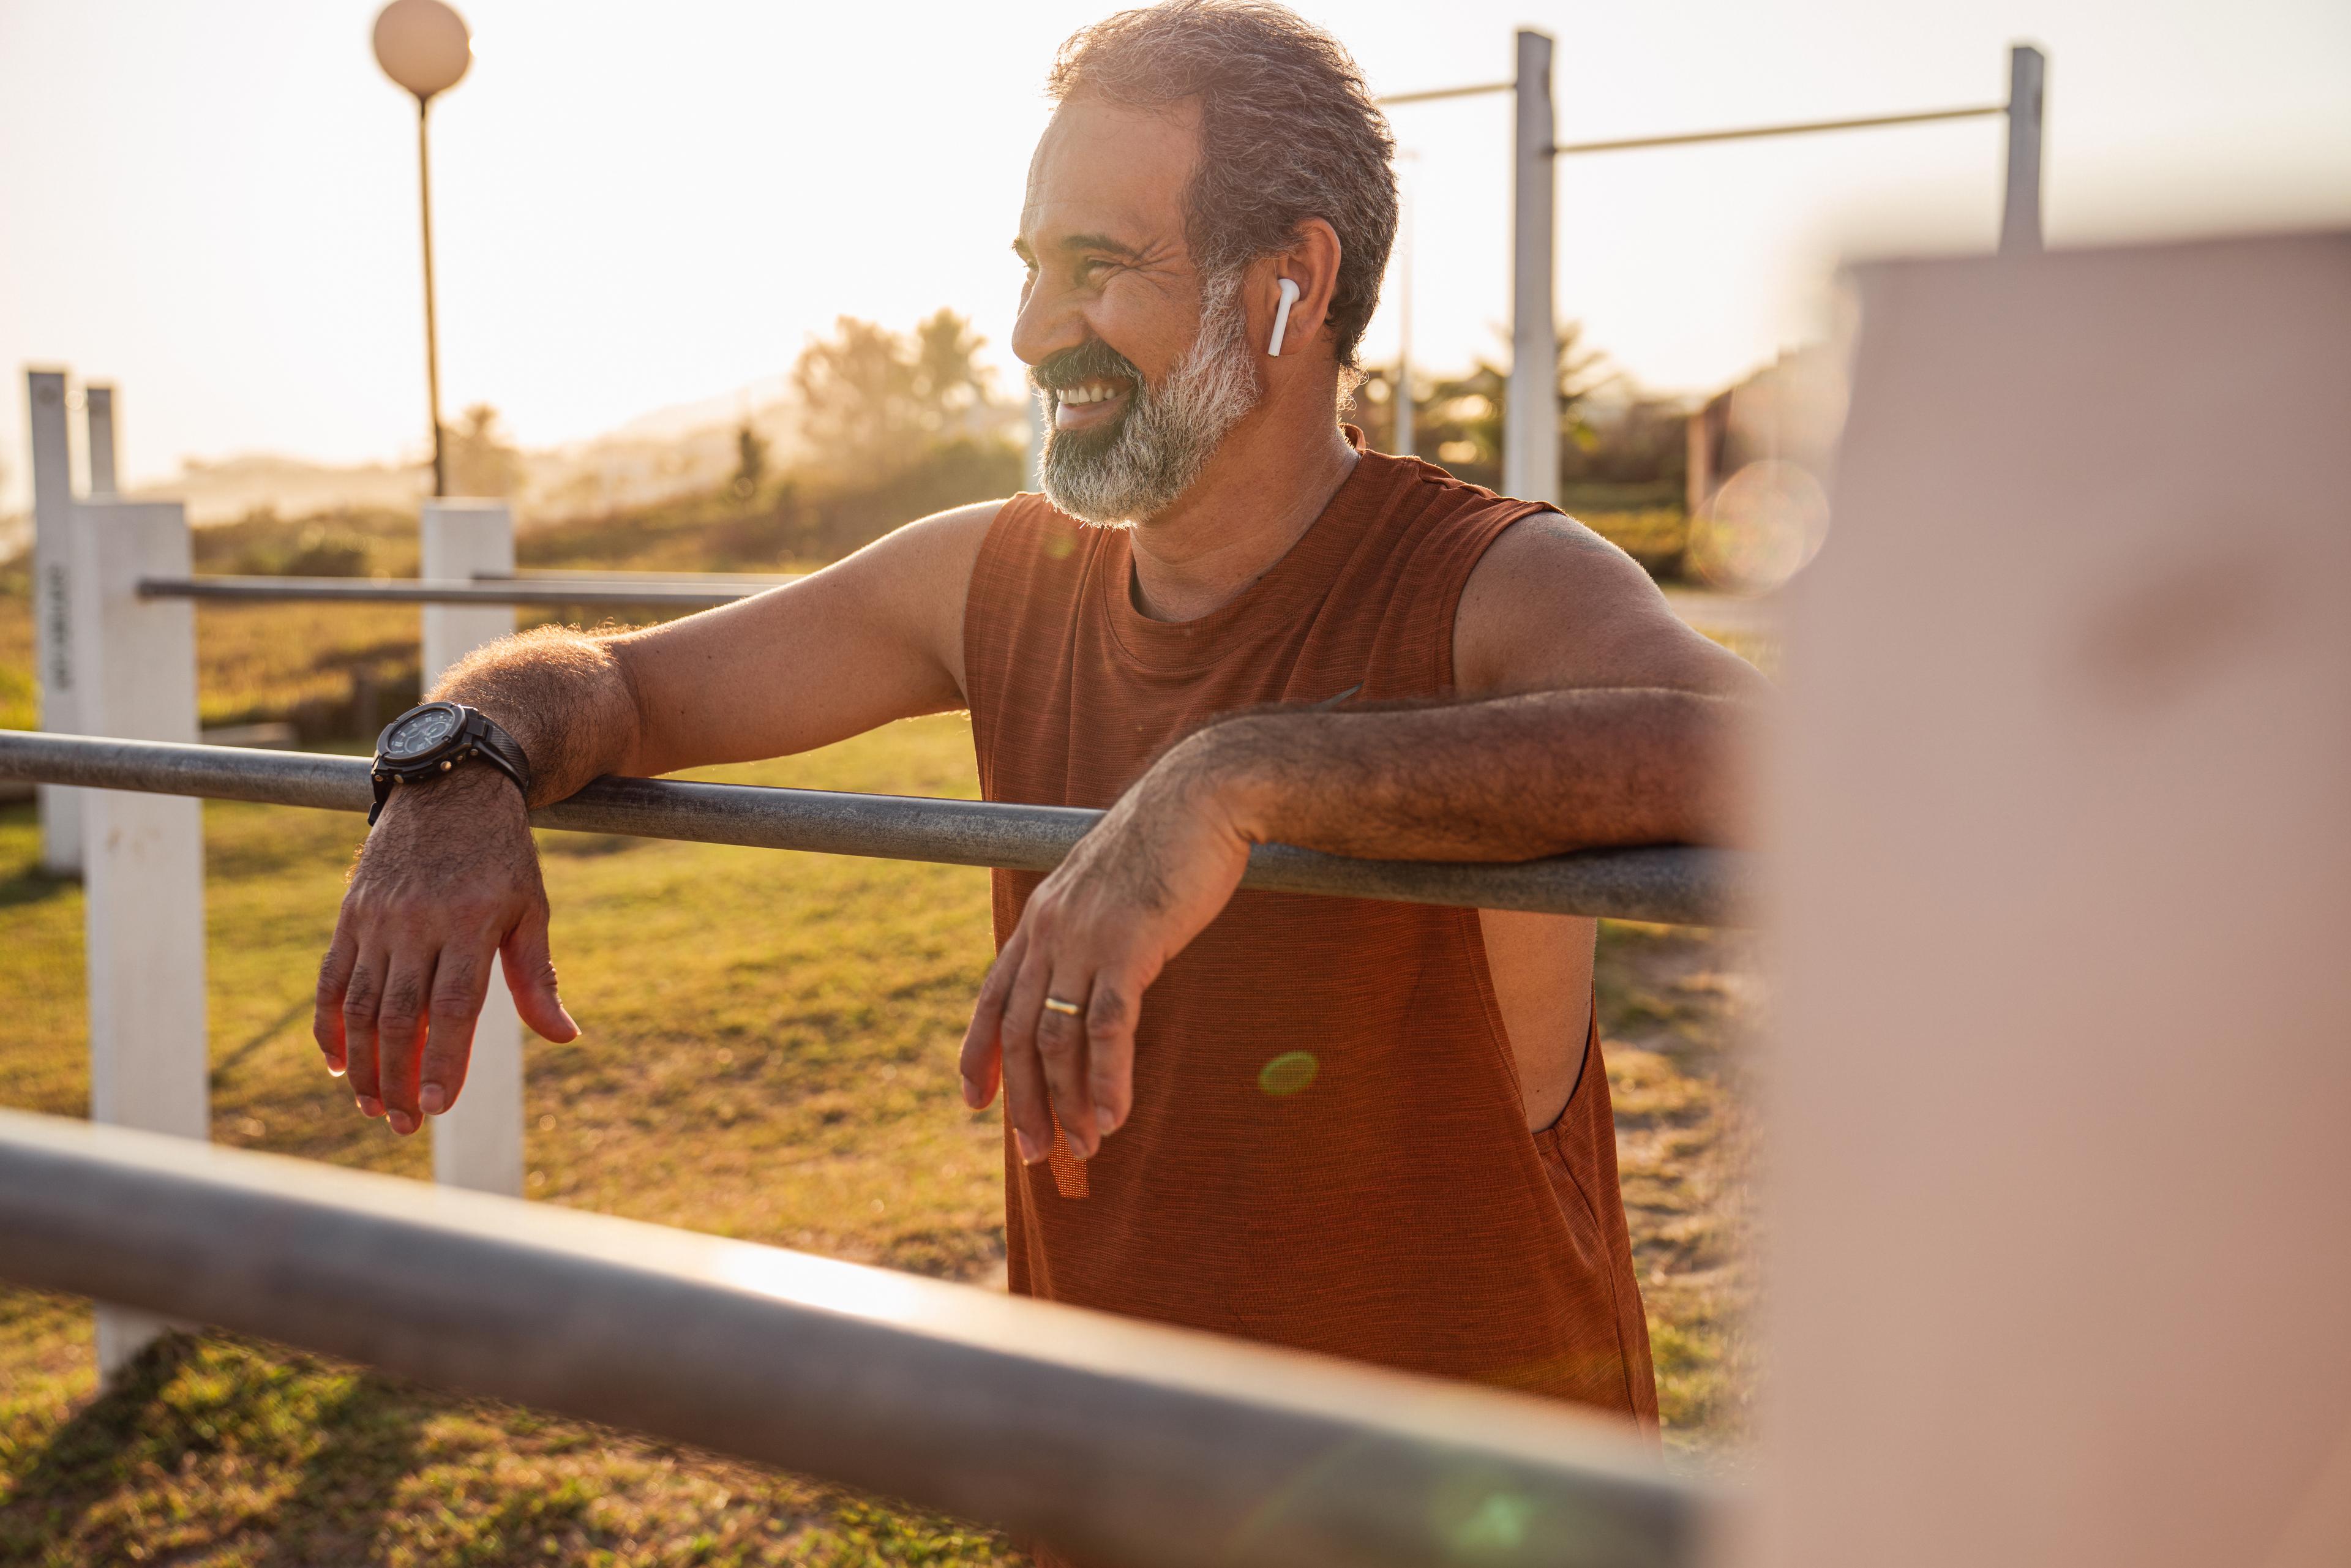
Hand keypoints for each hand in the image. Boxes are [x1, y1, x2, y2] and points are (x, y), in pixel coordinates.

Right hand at [313, 768, 579, 1134]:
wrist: (451, 786)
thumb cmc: (502, 855)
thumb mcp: (531, 908)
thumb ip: (537, 977)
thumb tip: (565, 1037)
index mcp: (469, 923)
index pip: (454, 1006)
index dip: (443, 1060)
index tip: (437, 1108)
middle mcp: (417, 922)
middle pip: (401, 1016)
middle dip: (397, 1078)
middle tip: (404, 1126)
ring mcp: (377, 919)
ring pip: (360, 1006)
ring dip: (362, 1064)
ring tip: (373, 1107)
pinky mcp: (350, 914)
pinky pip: (331, 980)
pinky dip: (329, 1026)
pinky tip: (335, 1065)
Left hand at [959, 738, 1256, 1162]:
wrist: (1202, 796)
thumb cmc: (1168, 842)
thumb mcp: (1111, 887)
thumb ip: (1093, 928)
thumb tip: (1097, 966)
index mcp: (1042, 917)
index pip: (993, 996)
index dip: (978, 1054)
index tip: (974, 1102)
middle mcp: (1051, 930)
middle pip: (1018, 1031)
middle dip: (1024, 1100)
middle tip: (1037, 1152)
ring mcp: (1086, 938)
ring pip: (1058, 1039)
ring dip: (1068, 1101)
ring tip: (1084, 1145)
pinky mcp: (1130, 946)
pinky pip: (1108, 1027)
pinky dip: (1107, 1078)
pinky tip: (1114, 1114)